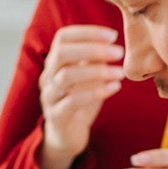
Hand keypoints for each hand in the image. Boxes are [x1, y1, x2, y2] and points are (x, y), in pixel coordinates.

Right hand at [36, 25, 124, 168]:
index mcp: (55, 62)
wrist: (66, 136)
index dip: (87, 32)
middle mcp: (48, 76)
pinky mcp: (56, 116)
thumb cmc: (80, 100)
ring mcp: (50, 96)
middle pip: (61, 53)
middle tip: (118, 52)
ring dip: (96, 71)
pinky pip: (73, 101)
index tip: (112, 35)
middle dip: (91, 49)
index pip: (63, 37)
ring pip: (66, 77)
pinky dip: (96, 92)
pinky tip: (115, 88)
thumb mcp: (89, 76)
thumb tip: (113, 41)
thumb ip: (95, 59)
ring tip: (120, 72)